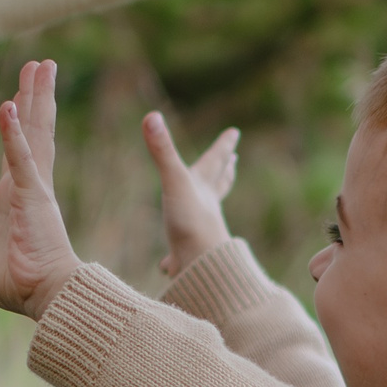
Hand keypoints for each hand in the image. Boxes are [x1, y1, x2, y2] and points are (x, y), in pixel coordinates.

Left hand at [0, 60, 81, 317]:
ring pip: (35, 132)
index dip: (19, 122)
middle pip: (33, 131)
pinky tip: (8, 104)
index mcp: (17, 200)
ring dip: (36, 97)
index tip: (18, 97)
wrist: (46, 298)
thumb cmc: (18, 287)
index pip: (19, 151)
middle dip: (35, 96)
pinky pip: (22, 157)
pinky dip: (13, 132)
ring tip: (42, 65)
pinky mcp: (34, 196)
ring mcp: (34, 188)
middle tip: (41, 65)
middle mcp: (29, 187)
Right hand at [144, 112, 238, 274]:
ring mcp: (199, 235)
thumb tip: (151, 116)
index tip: (235, 133)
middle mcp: (205, 210)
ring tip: (209, 206)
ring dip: (206, 209)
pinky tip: (167, 265)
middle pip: (218, 185)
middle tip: (233, 161)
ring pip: (203, 218)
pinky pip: (180, 257)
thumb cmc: (191, 224)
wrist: (200, 271)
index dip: (223, 145)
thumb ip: (162, 151)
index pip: (215, 160)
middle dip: (223, 171)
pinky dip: (173, 258)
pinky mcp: (188, 260)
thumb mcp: (174, 181)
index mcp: (203, 189)